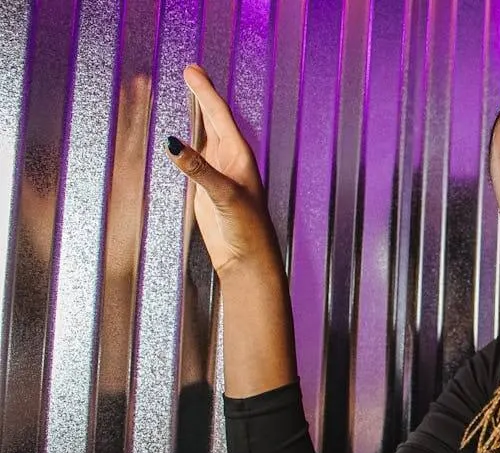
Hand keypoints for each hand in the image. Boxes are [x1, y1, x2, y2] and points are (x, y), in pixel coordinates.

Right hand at [168, 65, 277, 276]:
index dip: (204, 92)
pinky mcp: (205, 188)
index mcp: (239, 156)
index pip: (218, 115)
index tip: (192, 70)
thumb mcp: (224, 196)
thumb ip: (199, 170)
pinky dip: (184, 142)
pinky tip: (178, 136)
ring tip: (186, 92)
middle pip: (212, 119)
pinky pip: (192, 157)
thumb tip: (173, 144)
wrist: (247, 259)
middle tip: (189, 71)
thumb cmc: (248, 229)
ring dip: (194, 114)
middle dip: (200, 95)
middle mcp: (229, 160)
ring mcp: (216, 173)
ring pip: (203, 135)